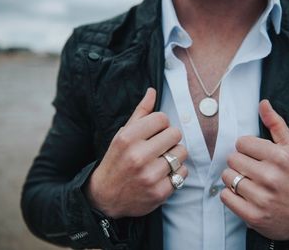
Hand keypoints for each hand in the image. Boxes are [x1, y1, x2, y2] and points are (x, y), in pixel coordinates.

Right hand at [86, 88, 187, 218]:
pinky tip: (163, 174)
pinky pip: (183, 173)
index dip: (161, 124)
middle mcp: (138, 156)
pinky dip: (176, 173)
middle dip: (170, 139)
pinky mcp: (159, 192)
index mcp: (128, 138)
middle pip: (175, 134)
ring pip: (182, 153)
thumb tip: (152, 91)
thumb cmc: (116, 161)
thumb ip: (140, 113)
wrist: (105, 196)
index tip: (154, 132)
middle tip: (159, 146)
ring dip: (175, 155)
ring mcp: (149, 176)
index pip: (162, 118)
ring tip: (161, 160)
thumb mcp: (122, 135)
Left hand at [221, 100, 288, 242]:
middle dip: (239, 163)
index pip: (241, 142)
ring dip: (233, 179)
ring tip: (248, 182)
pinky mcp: (253, 215)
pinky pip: (225, 196)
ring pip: (227, 177)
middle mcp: (271, 176)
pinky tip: (243, 195)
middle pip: (232, 159)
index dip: (246, 148)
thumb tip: (262, 103)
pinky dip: (230, 195)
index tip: (255, 155)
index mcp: (280, 156)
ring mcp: (262, 198)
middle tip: (251, 169)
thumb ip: (276, 124)